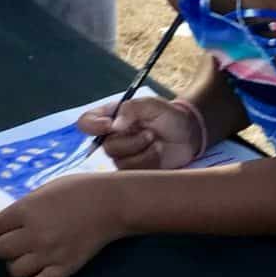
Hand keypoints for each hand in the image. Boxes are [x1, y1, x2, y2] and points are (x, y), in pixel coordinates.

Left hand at [0, 175, 125, 276]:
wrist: (110, 204)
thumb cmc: (76, 190)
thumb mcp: (43, 190)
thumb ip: (23, 207)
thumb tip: (4, 220)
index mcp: (26, 211)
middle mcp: (33, 234)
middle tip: (4, 241)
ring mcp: (48, 254)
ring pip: (14, 269)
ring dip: (12, 263)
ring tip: (17, 256)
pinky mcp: (63, 269)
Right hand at [76, 97, 201, 171]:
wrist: (189, 134)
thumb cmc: (168, 115)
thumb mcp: (151, 104)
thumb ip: (131, 109)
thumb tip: (113, 126)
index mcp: (111, 117)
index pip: (86, 122)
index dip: (92, 126)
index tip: (109, 125)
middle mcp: (113, 137)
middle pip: (106, 146)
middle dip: (131, 141)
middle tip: (150, 133)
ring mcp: (123, 155)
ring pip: (120, 161)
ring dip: (142, 151)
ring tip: (156, 142)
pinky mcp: (135, 169)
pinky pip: (133, 172)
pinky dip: (148, 161)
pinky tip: (158, 152)